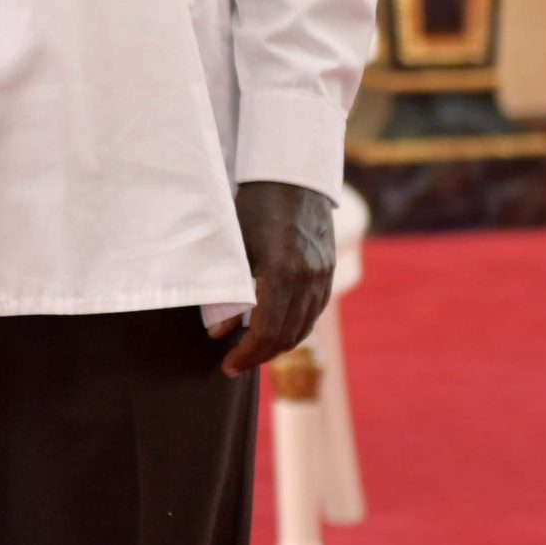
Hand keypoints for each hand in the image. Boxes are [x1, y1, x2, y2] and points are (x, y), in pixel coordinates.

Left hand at [213, 181, 335, 378]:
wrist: (292, 179)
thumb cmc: (252, 207)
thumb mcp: (233, 244)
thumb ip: (226, 289)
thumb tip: (217, 332)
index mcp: (282, 271)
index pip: (266, 330)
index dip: (246, 353)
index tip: (228, 365)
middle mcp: (308, 279)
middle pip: (287, 335)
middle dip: (259, 355)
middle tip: (233, 365)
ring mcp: (322, 277)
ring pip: (303, 328)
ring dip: (277, 346)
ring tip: (250, 353)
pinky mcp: (328, 273)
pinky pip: (313, 313)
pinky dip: (293, 329)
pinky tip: (273, 333)